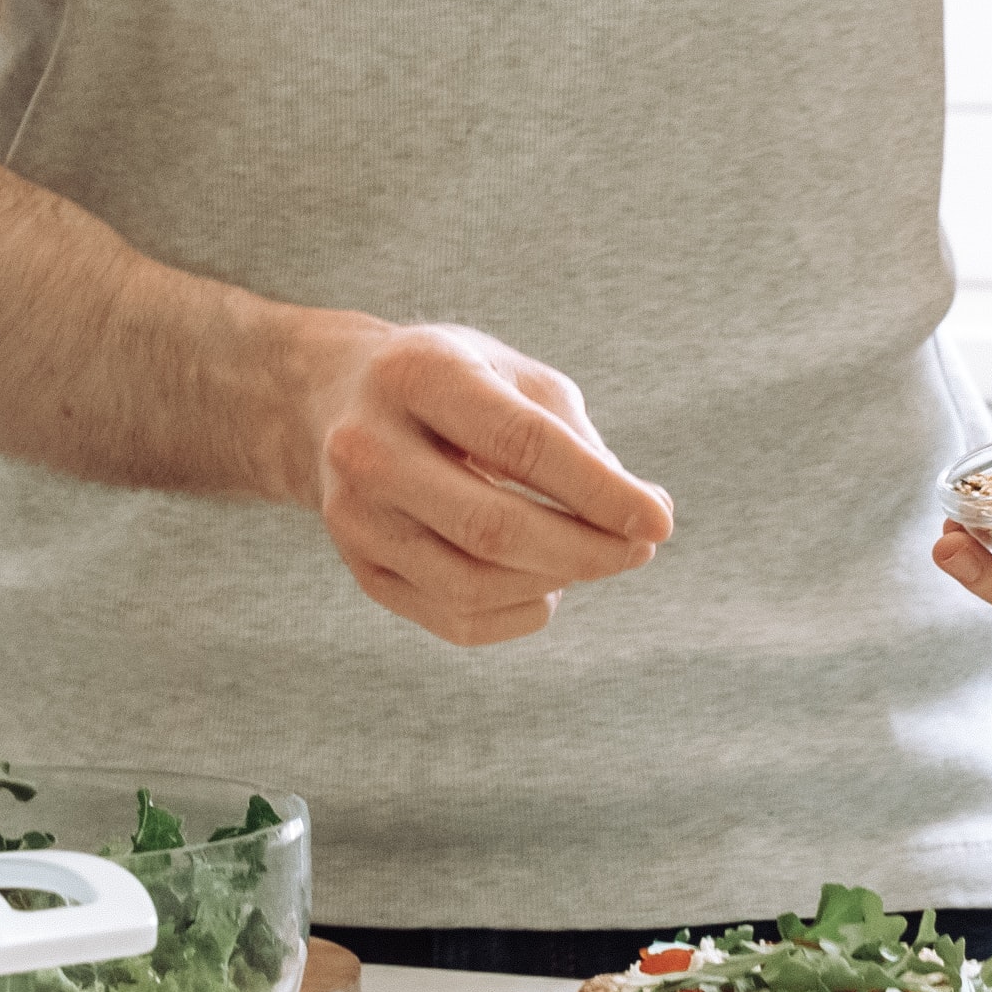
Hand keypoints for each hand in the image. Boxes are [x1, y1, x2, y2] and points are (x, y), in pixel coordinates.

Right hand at [284, 318, 676, 646]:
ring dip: (557, 581)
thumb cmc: (447, 382)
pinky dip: (521, 612)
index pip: (522, 445)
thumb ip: (573, 436)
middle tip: (641, 548)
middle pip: (493, 528)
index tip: (662, 518)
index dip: (600, 491)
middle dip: (588, 550)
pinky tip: (544, 582)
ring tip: (592, 555)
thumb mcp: (509, 372)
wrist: (330, 402)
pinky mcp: (361, 568)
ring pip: (474, 585)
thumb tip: (639, 516)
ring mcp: (355, 517)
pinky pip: (457, 620)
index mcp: (417, 375)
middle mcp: (368, 448)